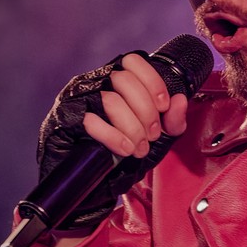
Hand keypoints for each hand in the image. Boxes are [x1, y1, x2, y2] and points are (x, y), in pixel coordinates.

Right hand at [37, 51, 188, 228]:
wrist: (93, 185)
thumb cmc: (122, 155)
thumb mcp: (157, 139)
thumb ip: (173, 121)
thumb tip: (180, 100)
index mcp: (117, 82)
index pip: (133, 60)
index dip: (153, 82)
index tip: (163, 106)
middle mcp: (96, 84)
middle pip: (125, 79)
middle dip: (146, 110)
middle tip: (151, 134)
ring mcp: (78, 99)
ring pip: (111, 99)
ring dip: (132, 127)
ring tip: (138, 147)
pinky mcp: (66, 119)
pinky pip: (92, 120)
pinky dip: (114, 137)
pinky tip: (124, 148)